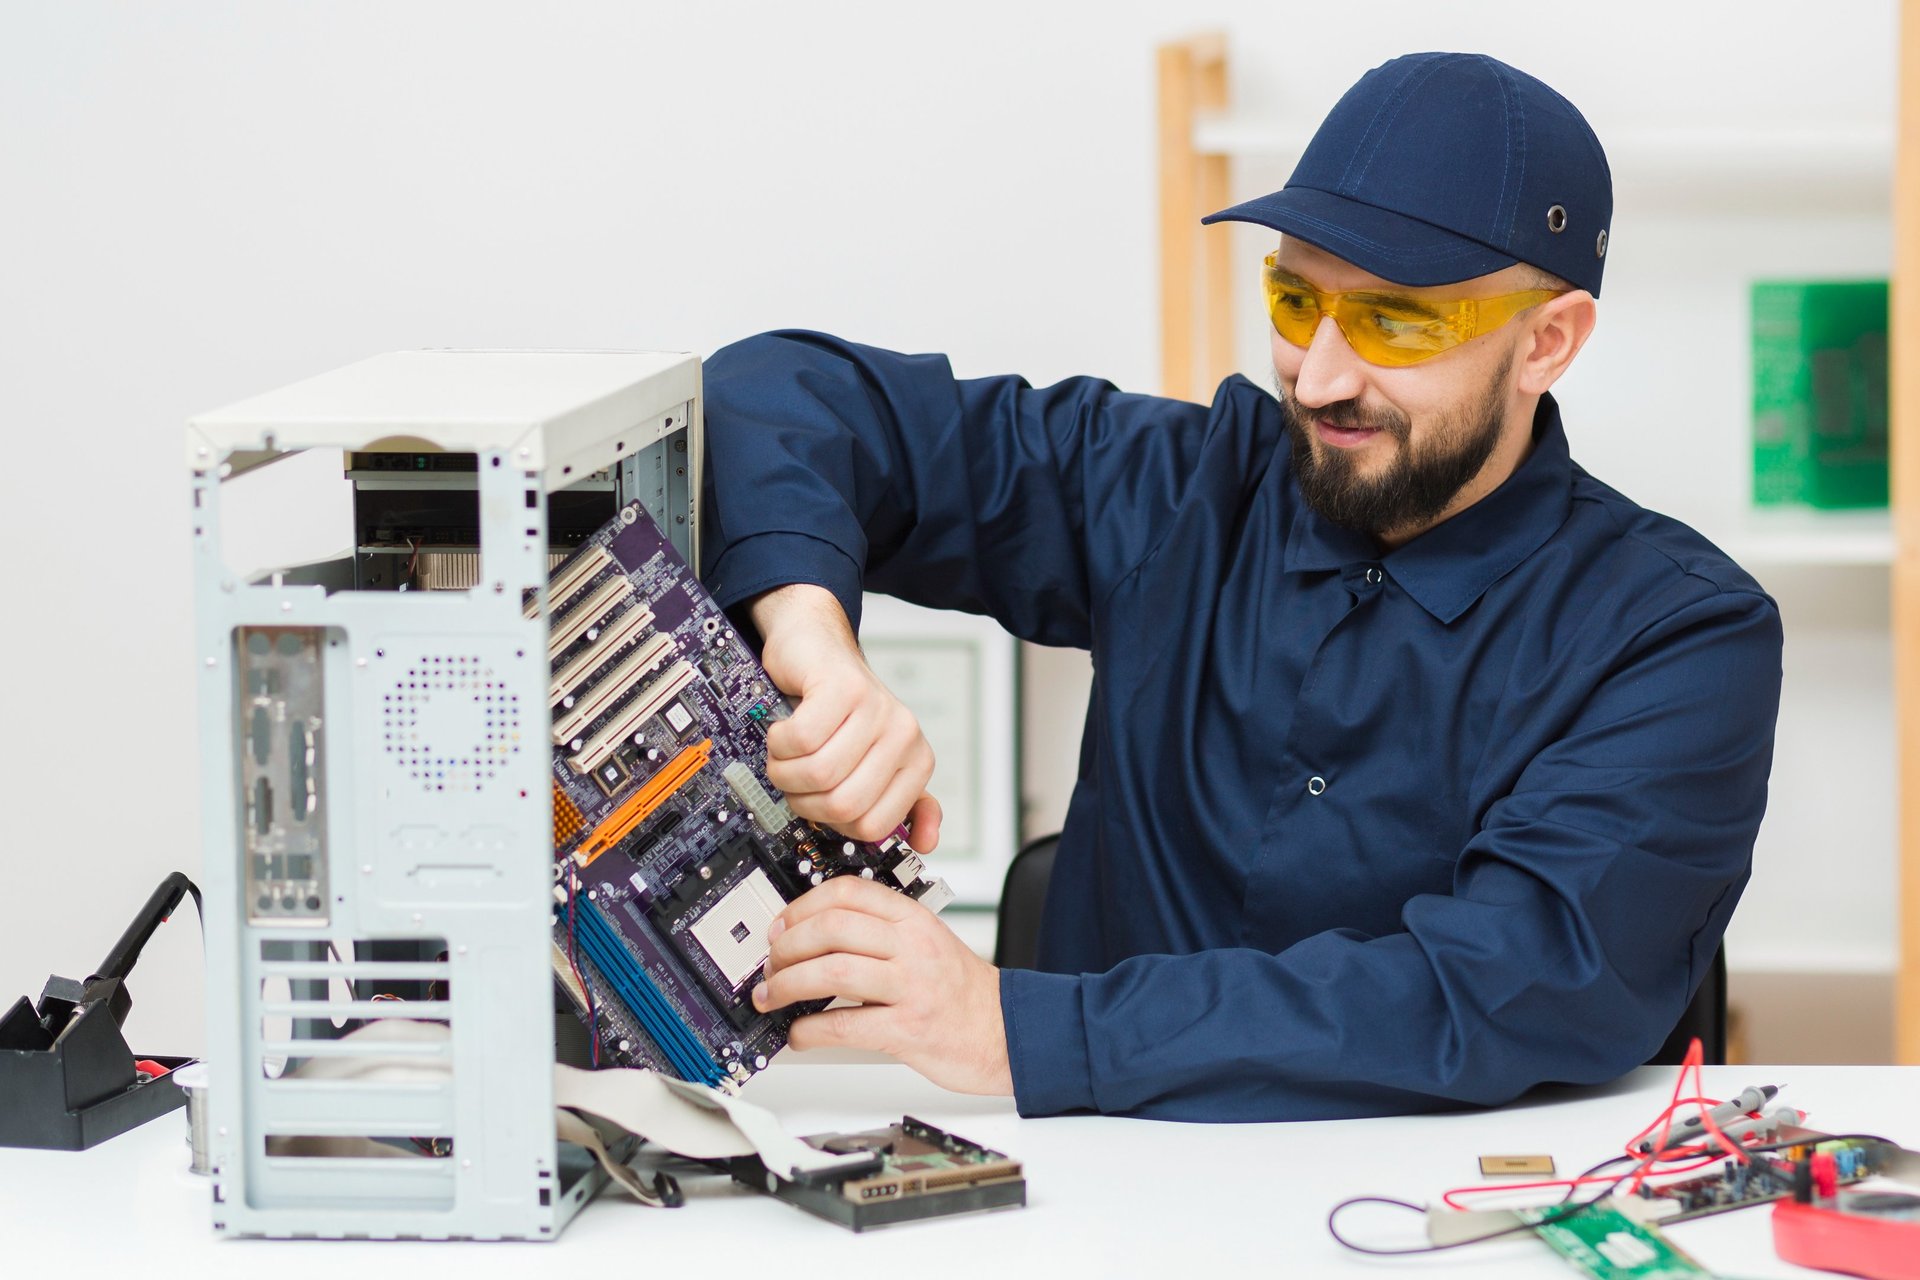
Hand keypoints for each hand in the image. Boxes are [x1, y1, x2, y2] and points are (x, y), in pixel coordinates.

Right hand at [749, 584, 940, 850]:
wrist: (814, 649)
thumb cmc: (839, 711)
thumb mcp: (876, 760)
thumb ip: (901, 802)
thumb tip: (926, 843)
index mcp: (916, 762)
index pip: (872, 826)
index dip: (832, 821)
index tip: (821, 798)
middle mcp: (904, 735)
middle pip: (843, 805)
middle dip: (804, 798)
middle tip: (796, 775)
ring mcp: (876, 708)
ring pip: (819, 774)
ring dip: (786, 770)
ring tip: (788, 752)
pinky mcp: (843, 686)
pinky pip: (800, 740)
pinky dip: (780, 742)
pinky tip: (784, 728)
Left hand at [752, 876, 1012, 1095]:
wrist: (1007, 1031)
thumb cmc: (962, 992)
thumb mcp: (928, 942)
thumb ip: (881, 932)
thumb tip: (814, 937)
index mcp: (913, 918)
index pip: (848, 892)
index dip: (801, 906)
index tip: (780, 926)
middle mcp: (912, 946)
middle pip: (831, 928)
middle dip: (786, 948)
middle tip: (770, 966)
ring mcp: (912, 986)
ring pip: (832, 972)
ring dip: (788, 986)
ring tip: (772, 998)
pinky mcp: (909, 1029)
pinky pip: (845, 1025)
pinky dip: (810, 1030)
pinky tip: (799, 1033)